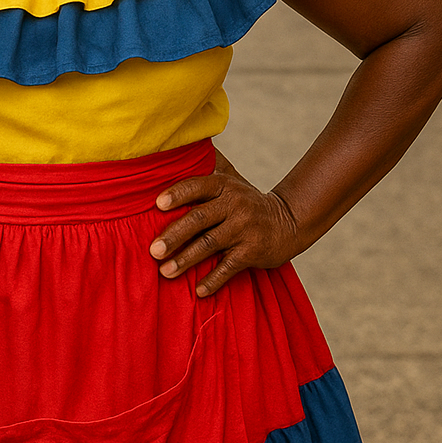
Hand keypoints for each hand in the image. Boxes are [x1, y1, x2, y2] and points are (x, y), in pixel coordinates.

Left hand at [149, 150, 299, 298]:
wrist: (287, 222)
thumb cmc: (246, 202)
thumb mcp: (231, 182)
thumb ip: (207, 171)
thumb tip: (175, 152)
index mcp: (224, 185)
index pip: (197, 186)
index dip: (177, 194)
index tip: (157, 205)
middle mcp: (234, 204)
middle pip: (199, 218)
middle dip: (174, 235)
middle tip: (153, 250)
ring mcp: (244, 228)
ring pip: (209, 244)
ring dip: (185, 260)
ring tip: (165, 272)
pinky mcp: (253, 251)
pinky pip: (229, 267)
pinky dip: (213, 280)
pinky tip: (198, 290)